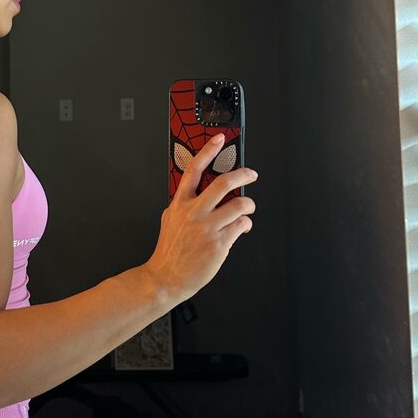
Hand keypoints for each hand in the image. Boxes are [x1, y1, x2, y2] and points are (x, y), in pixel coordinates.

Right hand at [143, 135, 256, 305]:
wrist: (166, 278)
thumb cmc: (169, 250)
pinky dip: (246, 224)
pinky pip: (242, 225)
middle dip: (244, 174)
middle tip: (251, 174)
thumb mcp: (169, 219)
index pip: (194, 169)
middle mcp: (194, 212)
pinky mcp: (219, 243)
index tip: (220, 139)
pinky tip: (242, 228)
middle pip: (224, 182)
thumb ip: (183, 204)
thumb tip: (200, 193)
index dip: (208, 151)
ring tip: (247, 209)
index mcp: (180, 203)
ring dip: (249, 205)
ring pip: (240, 204)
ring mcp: (207, 228)